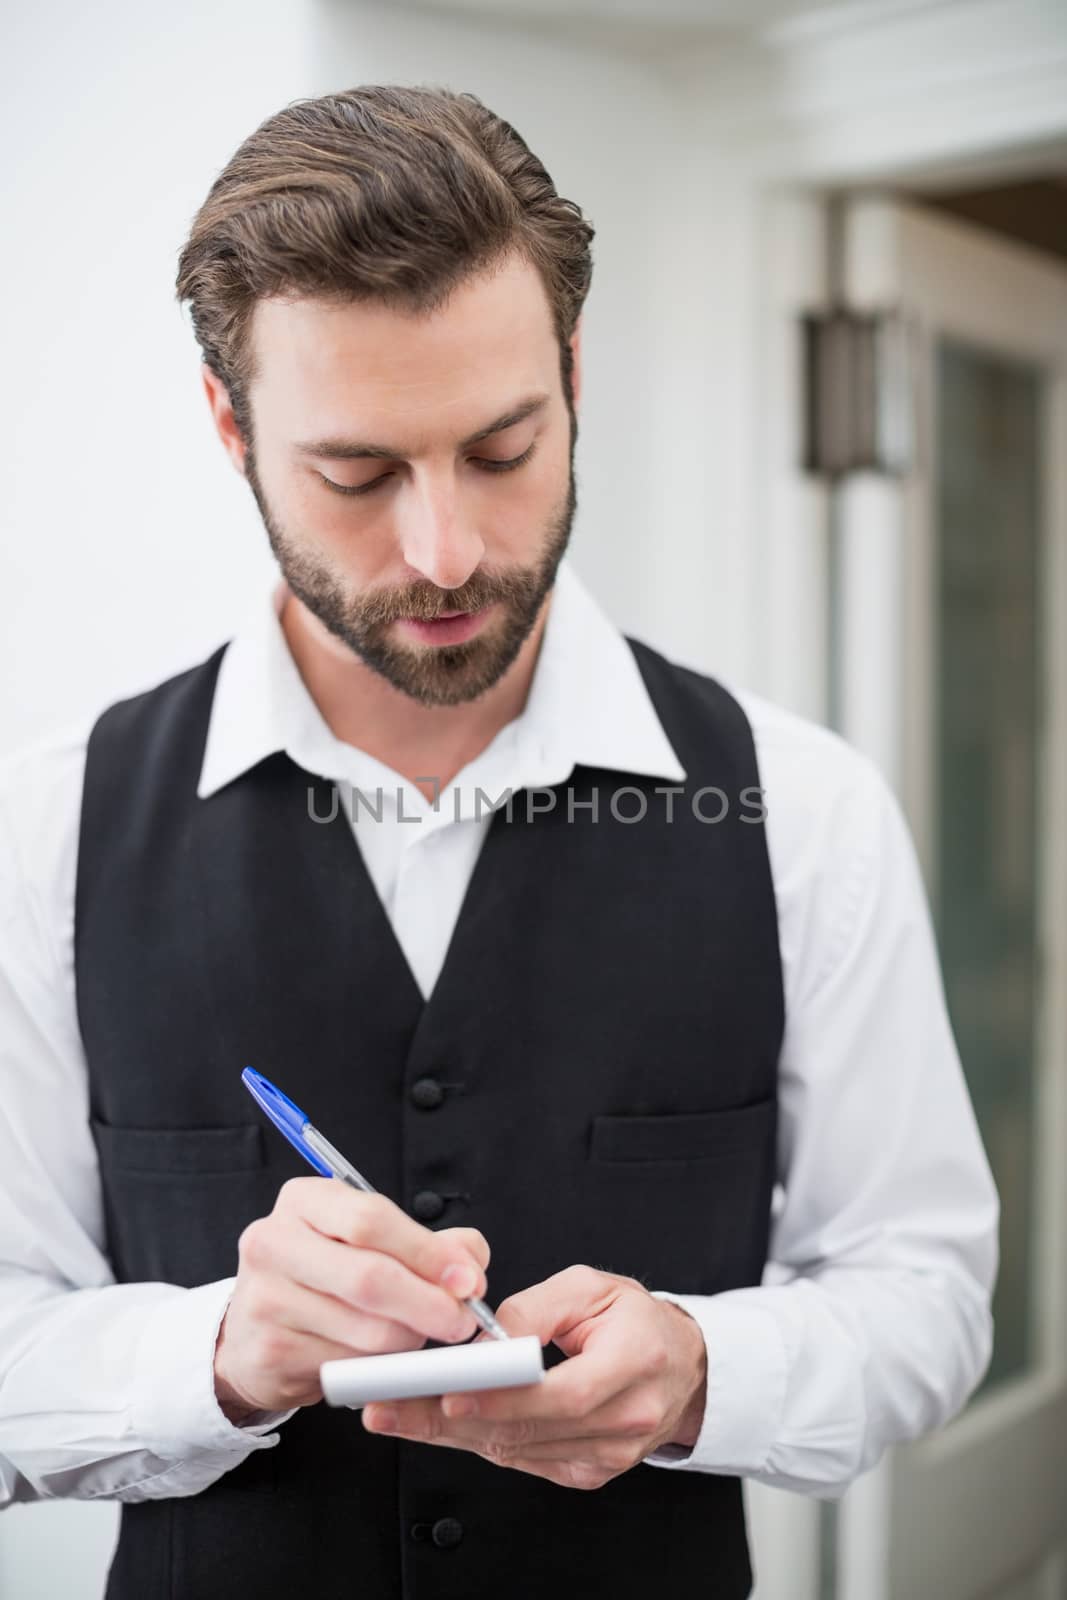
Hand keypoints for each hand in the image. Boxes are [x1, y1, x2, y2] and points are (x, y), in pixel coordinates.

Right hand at [213, 1177, 489, 1420]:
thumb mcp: (368, 1241)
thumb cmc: (323, 1275)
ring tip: (421, 1335)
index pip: (371, 1220)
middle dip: (428, 1303)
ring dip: (410, 1339)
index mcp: (303, 1201)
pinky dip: (381, 1367)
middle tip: (461, 1319)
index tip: (468, 1278)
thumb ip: (428, 1244)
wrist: (253, 1330)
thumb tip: (471, 1263)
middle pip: (369, 1276)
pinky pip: (349, 1367)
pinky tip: (386, 1358)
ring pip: (365, 1329)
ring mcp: (265, 1299)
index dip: (427, 1252)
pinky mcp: (270, 1351)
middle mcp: (274, 1243)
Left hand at [360, 1264, 707, 1489]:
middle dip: (448, 1418)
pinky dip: (482, 1440)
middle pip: (526, 1429)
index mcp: (633, 1363)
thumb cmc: (636, 1321)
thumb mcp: (591, 1287)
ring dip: (453, 1433)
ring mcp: (608, 1454)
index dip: (500, 1397)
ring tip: (400, 1411)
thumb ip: (535, 1309)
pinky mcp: (590, 1472)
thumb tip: (484, 1337)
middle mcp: (624, 1418)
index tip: (448, 1391)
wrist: (682, 1365)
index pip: (559, 1392)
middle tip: (390, 1405)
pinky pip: (524, 1461)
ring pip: (517, 1451)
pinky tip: (445, 1424)